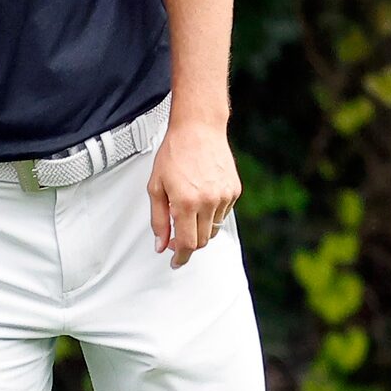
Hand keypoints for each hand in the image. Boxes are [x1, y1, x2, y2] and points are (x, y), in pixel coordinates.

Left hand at [146, 118, 240, 268]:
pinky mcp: (234, 190)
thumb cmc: (174, 153)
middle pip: (201, 241)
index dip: (180, 257)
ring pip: (213, 229)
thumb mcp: (156, 187)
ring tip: (187, 209)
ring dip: (199, 228)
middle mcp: (208, 201)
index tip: (176, 262)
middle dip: (188, 244)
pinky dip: (211, 214)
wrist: (198, 129)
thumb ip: (159, 220)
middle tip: (175, 236)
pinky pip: (222, 214)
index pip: (187, 243)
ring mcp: (224, 196)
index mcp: (186, 202)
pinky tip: (201, 197)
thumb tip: (161, 245)